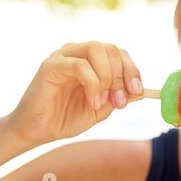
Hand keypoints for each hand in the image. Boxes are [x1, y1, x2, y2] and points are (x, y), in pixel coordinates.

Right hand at [8, 41, 143, 144]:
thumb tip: (142, 91)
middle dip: (121, 76)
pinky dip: (93, 83)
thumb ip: (120, 97)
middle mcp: (78, 52)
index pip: (119, 53)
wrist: (38, 132)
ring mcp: (64, 56)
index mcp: (92, 61)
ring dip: (107, 77)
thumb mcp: (101, 108)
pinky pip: (80, 65)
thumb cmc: (67, 118)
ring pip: (96, 49)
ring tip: (102, 102)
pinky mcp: (51, 65)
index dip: (132, 70)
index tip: (137, 91)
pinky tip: (92, 101)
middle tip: (120, 102)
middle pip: (111, 49)